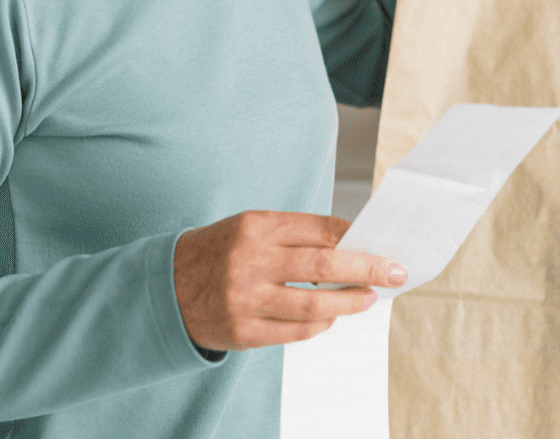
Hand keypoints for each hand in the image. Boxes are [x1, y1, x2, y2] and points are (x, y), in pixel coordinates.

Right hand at [173, 210, 407, 351]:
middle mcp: (250, 261)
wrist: (165, 287)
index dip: (356, 238)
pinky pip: (295, 332)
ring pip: (314, 306)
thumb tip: (352, 244)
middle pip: (323, 266)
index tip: (382, 244)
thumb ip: (296, 234)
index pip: (319, 229)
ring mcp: (246, 299)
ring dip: (349, 303)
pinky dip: (320, 326)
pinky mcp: (243, 331)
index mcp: (256, 227)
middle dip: (367, 270)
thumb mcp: (251, 227)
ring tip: (369, 298)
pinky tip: (331, 319)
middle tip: (395, 273)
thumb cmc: (221, 251)